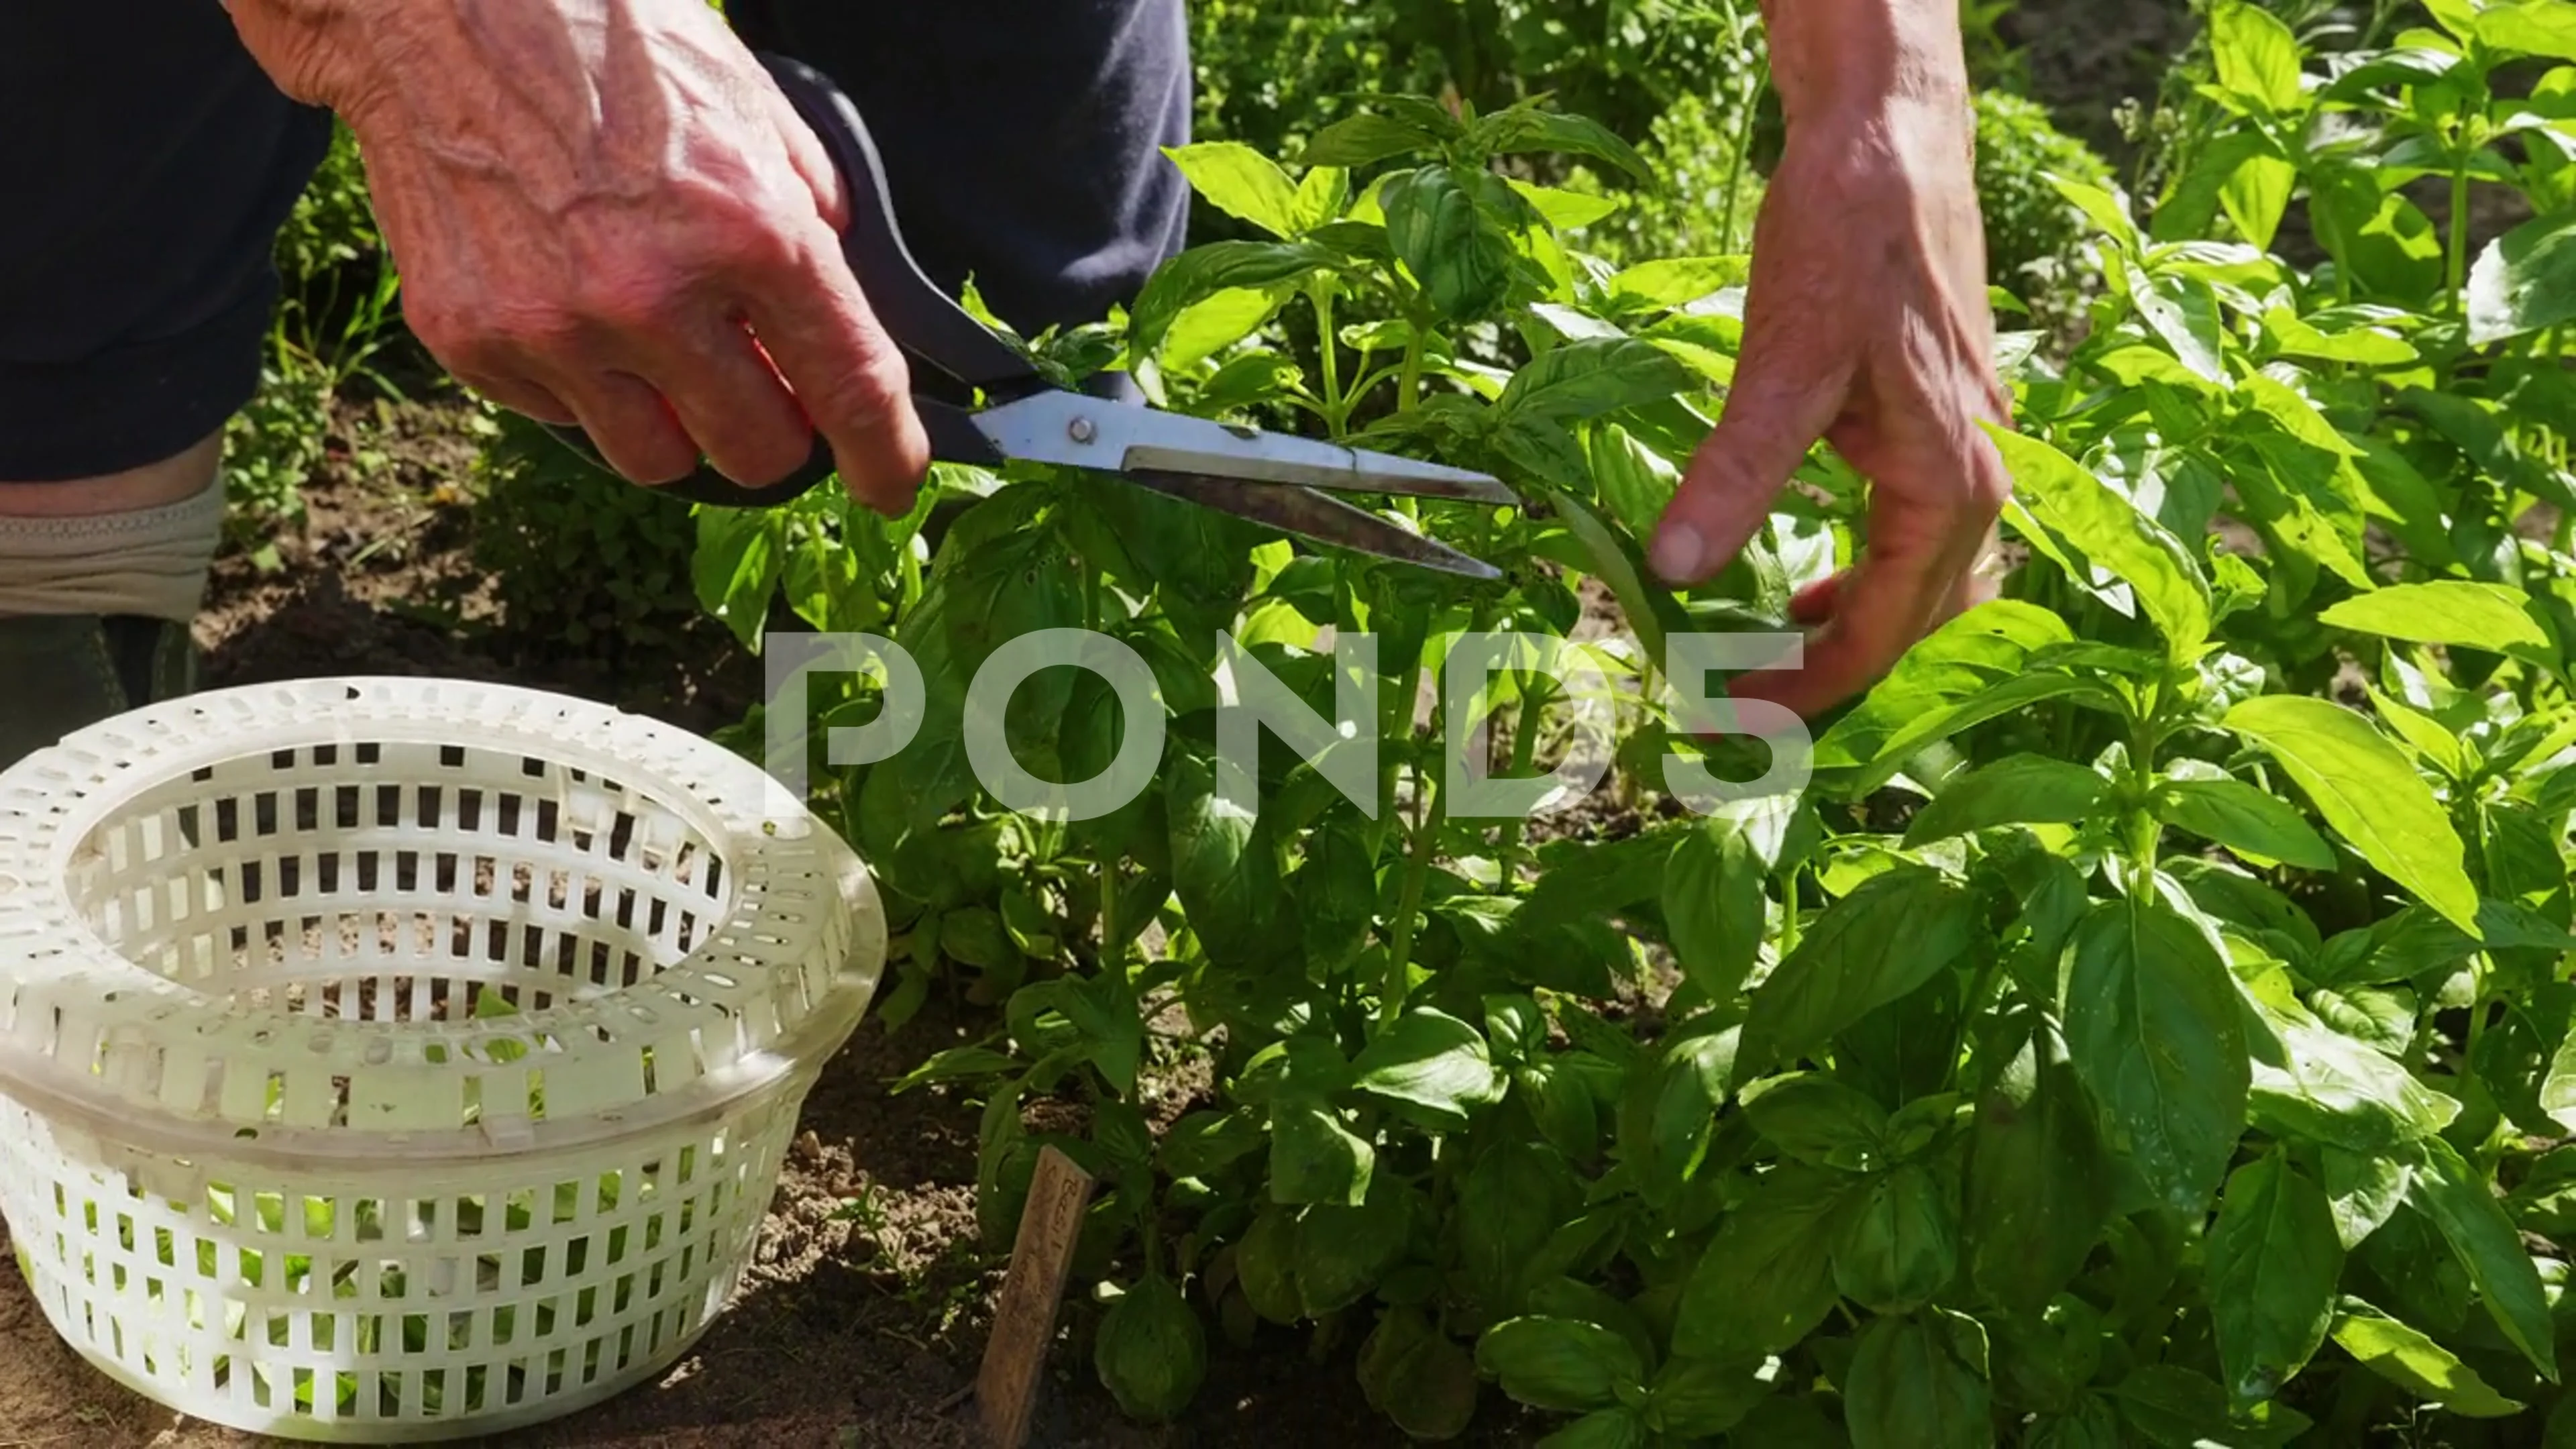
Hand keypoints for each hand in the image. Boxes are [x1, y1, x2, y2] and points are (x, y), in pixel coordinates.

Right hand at [223, 0, 929, 510]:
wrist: (443, 9)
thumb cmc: (609, 43)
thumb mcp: (754, 111)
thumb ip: (809, 219)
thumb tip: (835, 315)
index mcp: (749, 231)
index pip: (850, 387)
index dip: (884, 455)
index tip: (890, 485)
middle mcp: (652, 296)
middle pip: (754, 453)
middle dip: (769, 429)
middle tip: (756, 384)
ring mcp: (555, 329)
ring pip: (656, 459)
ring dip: (676, 422)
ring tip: (657, 344)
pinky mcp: (475, 342)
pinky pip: (563, 419)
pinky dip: (584, 383)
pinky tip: (572, 304)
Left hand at [1647, 1, 2011, 722]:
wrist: (1891, 143)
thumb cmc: (1848, 242)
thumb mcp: (1780, 364)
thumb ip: (1733, 473)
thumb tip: (1674, 569)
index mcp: (1948, 483)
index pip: (1882, 632)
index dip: (1804, 690)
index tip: (1726, 717)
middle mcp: (1979, 480)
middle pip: (1918, 625)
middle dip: (1830, 676)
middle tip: (1738, 706)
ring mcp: (1972, 451)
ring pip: (1930, 586)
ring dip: (1855, 631)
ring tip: (1769, 657)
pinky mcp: (1948, 426)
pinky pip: (1922, 539)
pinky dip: (1868, 578)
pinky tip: (1810, 583)